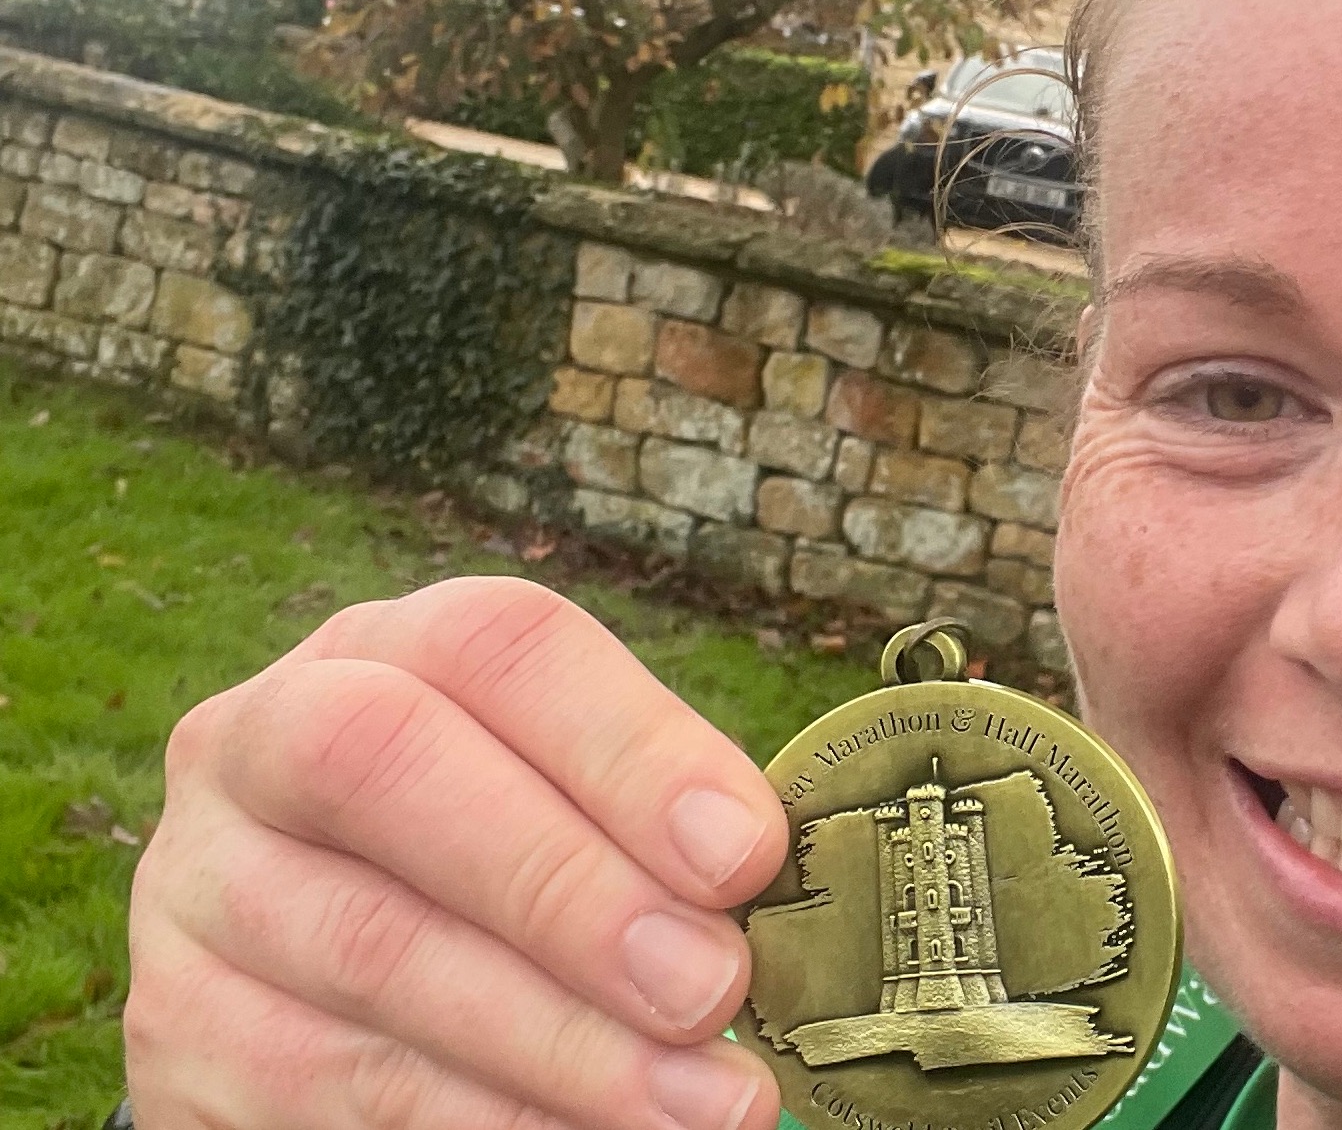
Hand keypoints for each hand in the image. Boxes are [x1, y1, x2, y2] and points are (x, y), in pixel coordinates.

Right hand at [123, 576, 787, 1129]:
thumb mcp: (575, 814)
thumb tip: (777, 885)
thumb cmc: (513, 874)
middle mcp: (260, 739)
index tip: (746, 855)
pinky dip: (484, 1121)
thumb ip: (660, 834)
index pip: (498, 645)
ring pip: (371, 947)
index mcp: (388, 652)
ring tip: (700, 1104)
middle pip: (389, 765)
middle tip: (716, 990)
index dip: (629, 745)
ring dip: (558, 1042)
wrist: (338, 1000)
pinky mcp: (178, 1034)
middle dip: (570, 886)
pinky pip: (332, 1081)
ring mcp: (199, 886)